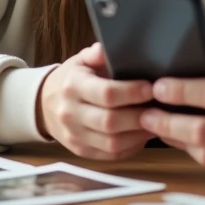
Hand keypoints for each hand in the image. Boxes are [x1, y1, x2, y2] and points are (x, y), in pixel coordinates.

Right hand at [37, 43, 153, 160]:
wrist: (45, 104)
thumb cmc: (73, 78)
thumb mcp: (81, 60)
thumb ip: (97, 54)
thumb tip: (107, 48)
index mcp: (72, 86)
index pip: (105, 93)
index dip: (131, 92)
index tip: (151, 88)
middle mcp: (70, 113)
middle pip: (110, 122)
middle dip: (139, 116)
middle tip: (159, 108)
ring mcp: (74, 136)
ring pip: (112, 144)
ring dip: (138, 135)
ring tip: (156, 122)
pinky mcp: (81, 151)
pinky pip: (111, 156)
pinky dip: (131, 147)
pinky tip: (143, 135)